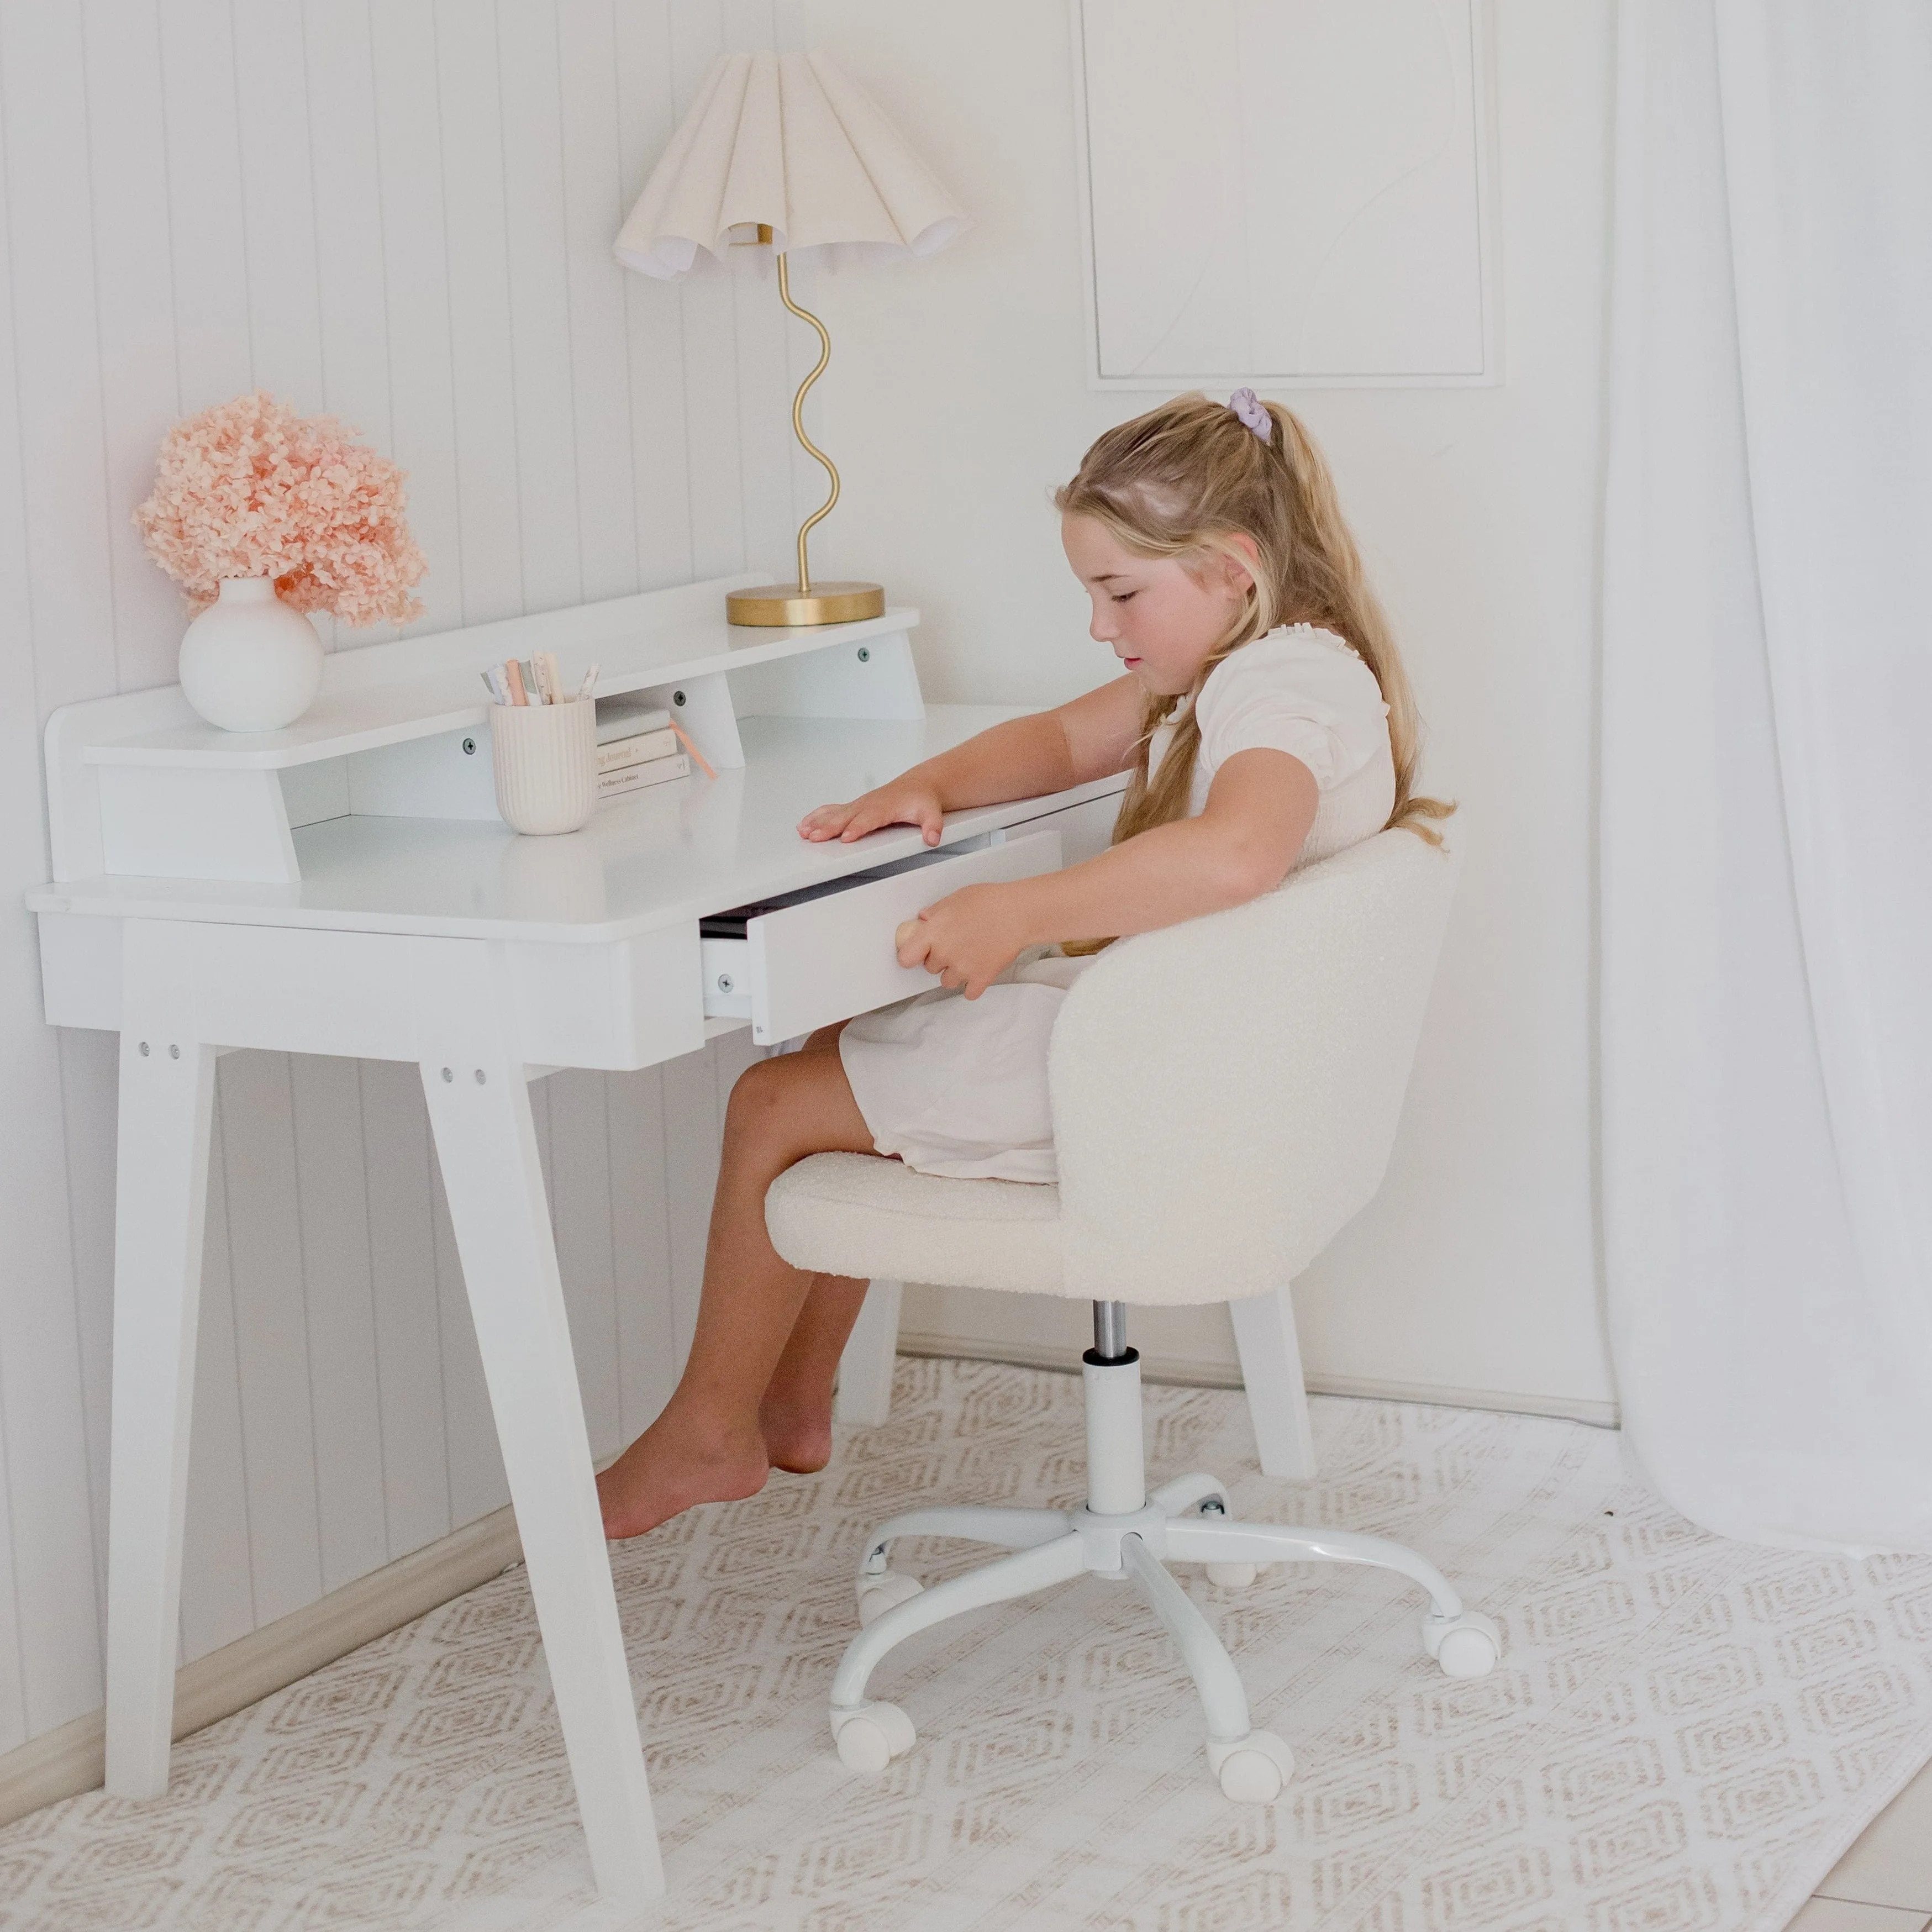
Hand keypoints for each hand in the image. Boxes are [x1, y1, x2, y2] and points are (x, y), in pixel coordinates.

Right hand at [798, 778, 946, 845]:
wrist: (918, 786)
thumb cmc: (922, 800)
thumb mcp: (933, 813)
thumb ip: (933, 826)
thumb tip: (933, 837)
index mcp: (885, 806)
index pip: (869, 819)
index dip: (857, 827)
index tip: (846, 837)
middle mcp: (868, 804)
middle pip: (846, 817)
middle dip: (829, 827)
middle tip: (815, 837)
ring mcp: (859, 805)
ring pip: (835, 813)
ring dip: (818, 822)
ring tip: (803, 832)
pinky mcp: (854, 807)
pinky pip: (832, 810)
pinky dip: (817, 816)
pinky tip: (805, 824)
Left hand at [894, 882, 1032, 998]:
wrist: (1019, 914)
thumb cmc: (990, 902)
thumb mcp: (956, 898)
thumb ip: (936, 912)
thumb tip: (924, 919)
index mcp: (934, 933)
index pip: (906, 957)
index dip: (911, 955)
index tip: (916, 952)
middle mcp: (945, 954)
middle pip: (930, 968)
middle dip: (938, 959)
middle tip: (954, 945)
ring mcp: (963, 969)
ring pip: (947, 982)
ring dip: (953, 973)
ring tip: (966, 958)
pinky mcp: (981, 979)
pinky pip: (968, 993)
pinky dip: (972, 985)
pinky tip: (977, 971)